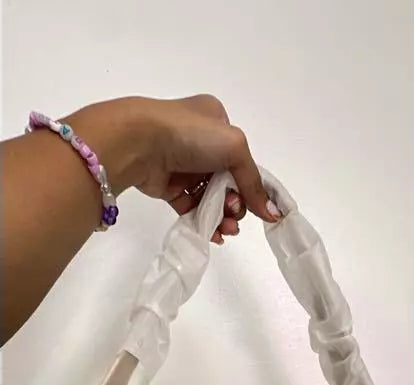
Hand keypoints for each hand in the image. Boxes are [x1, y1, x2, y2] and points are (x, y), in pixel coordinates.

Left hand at [80, 95, 280, 244]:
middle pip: (227, 182)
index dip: (249, 185)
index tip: (253, 206)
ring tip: (226, 229)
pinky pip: (191, 207)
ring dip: (222, 216)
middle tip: (233, 214)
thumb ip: (254, 183)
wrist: (140, 143)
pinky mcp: (167, 186)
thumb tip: (272, 213)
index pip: (240, 159)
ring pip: (210, 197)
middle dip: (235, 203)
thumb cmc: (191, 135)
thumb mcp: (235, 149)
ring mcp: (182, 164)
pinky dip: (204, 222)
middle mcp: (199, 142)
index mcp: (216, 121)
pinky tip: (213, 234)